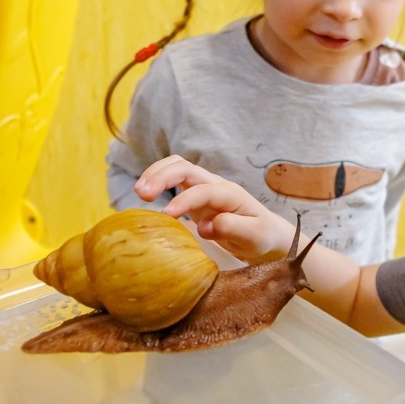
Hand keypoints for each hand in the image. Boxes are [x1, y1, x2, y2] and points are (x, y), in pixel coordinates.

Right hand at [136, 157, 295, 263]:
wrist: (265, 234)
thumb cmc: (261, 236)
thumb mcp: (254, 237)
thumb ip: (233, 229)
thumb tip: (205, 227)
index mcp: (230, 194)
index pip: (203, 190)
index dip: (184, 199)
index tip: (166, 215)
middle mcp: (215, 185)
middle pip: (185, 167)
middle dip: (162, 175)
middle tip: (141, 193)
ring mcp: (203, 188)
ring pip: (177, 167)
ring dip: (157, 173)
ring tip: (139, 190)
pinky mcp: (194, 195)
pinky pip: (174, 180)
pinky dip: (158, 180)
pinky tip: (145, 193)